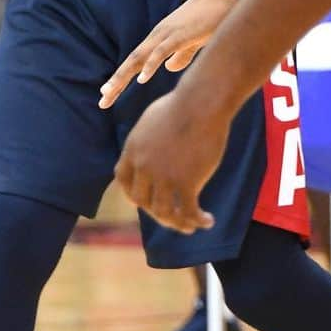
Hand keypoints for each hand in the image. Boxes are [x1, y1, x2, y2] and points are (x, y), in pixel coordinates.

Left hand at [98, 0, 236, 108]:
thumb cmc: (211, 17)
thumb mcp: (193, 41)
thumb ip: (181, 55)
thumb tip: (169, 68)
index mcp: (160, 40)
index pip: (135, 62)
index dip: (121, 78)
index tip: (107, 95)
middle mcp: (158, 36)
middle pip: (131, 62)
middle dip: (116, 82)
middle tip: (102, 101)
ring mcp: (167, 34)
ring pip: (139, 57)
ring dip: (123, 76)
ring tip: (110, 92)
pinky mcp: (180, 34)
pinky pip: (161, 51)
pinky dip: (150, 64)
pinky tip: (142, 79)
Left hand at [114, 90, 230, 233]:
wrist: (201, 104)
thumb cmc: (183, 105)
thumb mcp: (154, 119)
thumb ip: (149, 138)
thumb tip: (154, 145)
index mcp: (133, 149)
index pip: (123, 180)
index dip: (132, 193)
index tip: (143, 200)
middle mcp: (143, 166)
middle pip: (142, 200)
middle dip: (155, 211)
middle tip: (172, 215)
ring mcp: (163, 176)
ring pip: (164, 212)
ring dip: (177, 223)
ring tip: (190, 226)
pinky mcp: (185, 183)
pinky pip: (188, 211)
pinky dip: (197, 220)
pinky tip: (208, 220)